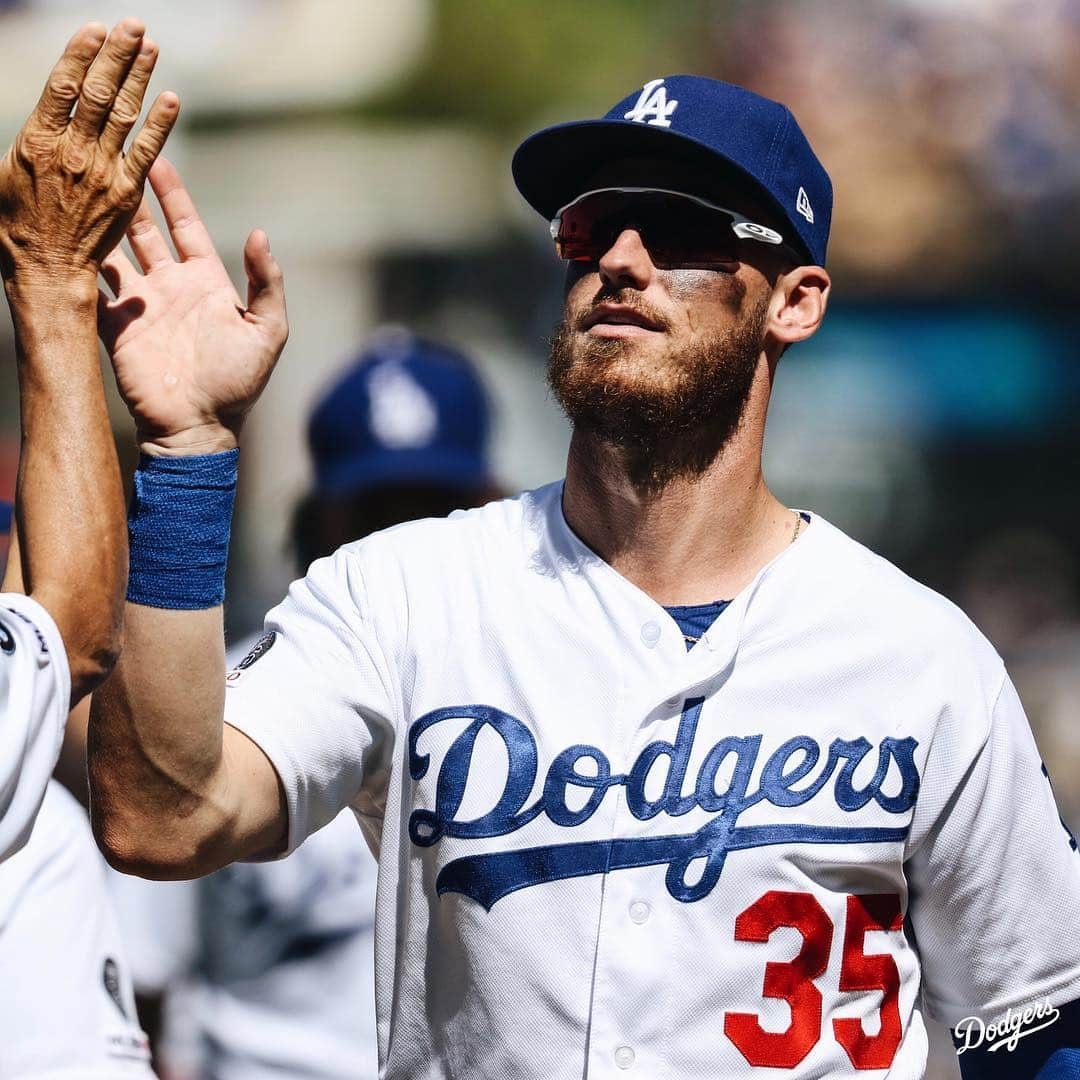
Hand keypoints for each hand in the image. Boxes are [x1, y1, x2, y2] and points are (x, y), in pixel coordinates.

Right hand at [0, 20, 177, 288]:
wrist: (46, 271)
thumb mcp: (7, 173)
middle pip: (98, 91)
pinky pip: (146, 151)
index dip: (82, 53)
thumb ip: (34, 138)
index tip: (97, 27)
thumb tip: (49, 107)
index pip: (64, 85)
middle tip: (134, 24)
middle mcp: (71, 150)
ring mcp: (101, 171)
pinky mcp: (126, 193)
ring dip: (139, 76)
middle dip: (117, 54)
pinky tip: (170, 98)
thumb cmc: (18, 226)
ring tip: (151, 45)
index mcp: (36, 139)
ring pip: (123, 114)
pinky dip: (159, 123)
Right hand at [99, 159, 287, 454]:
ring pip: (114, 254)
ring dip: (100, 226)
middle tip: (109, 160)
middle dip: (128, 197)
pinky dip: (79, 268)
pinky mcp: (115, 328)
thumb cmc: (239, 382)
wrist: (200, 426)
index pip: (185, 226)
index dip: (171, 193)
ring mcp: (140, 306)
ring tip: (80, 190)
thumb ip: (266, 283)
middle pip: (144, 231)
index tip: (157, 157)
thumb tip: (260, 233)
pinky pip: (93, 291)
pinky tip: (63, 239)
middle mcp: (170, 287)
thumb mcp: (267, 331)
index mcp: (206, 283)